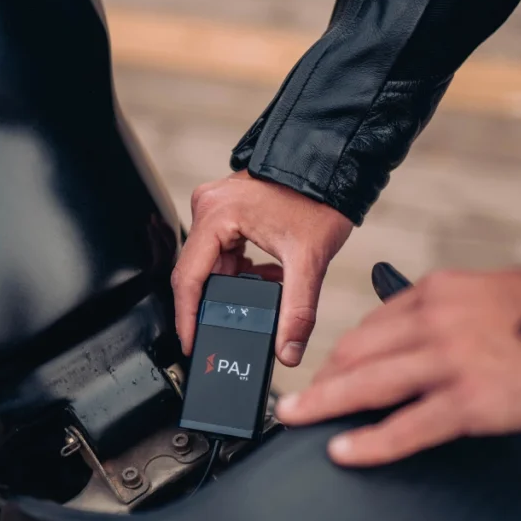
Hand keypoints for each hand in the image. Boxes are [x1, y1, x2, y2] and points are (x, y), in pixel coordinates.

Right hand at [172, 170, 353, 365]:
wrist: (332, 169)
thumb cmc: (318, 200)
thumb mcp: (308, 261)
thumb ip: (297, 312)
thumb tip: (288, 351)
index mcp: (216, 214)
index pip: (189, 277)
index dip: (187, 316)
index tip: (191, 342)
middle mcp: (209, 207)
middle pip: (198, 272)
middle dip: (216, 302)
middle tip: (233, 326)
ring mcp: (217, 207)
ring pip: (211, 263)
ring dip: (233, 286)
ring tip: (264, 295)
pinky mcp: (228, 211)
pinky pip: (222, 250)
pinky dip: (240, 270)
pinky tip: (266, 277)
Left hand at [276, 268, 520, 465]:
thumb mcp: (483, 291)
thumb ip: (440, 308)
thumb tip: (403, 326)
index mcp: (434, 293)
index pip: (368, 326)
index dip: (339, 353)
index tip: (324, 369)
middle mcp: (431, 323)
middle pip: (355, 353)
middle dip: (321, 379)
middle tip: (298, 399)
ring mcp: (447, 363)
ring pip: (366, 386)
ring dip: (323, 404)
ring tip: (295, 418)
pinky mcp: (467, 402)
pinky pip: (405, 427)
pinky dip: (368, 442)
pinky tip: (342, 450)